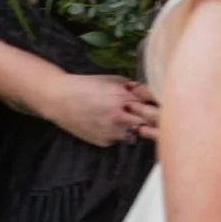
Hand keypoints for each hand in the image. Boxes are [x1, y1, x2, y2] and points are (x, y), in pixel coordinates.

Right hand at [43, 69, 157, 148]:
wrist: (58, 100)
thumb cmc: (83, 86)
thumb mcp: (110, 80)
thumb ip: (130, 87)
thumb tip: (144, 91)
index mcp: (124, 98)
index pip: (154, 103)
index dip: (159, 101)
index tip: (162, 100)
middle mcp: (121, 117)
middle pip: (152, 122)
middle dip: (154, 117)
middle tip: (154, 114)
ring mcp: (113, 132)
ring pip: (137, 133)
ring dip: (136, 126)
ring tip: (125, 117)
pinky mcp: (105, 142)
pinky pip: (120, 139)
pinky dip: (119, 132)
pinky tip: (108, 123)